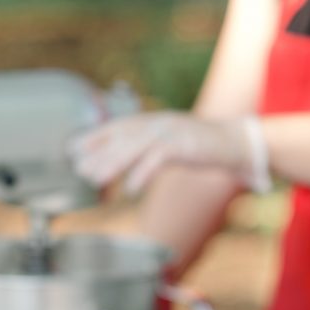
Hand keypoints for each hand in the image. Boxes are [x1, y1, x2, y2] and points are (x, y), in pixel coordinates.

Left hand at [68, 111, 270, 193]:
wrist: (237, 143)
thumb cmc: (202, 146)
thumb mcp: (170, 146)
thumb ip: (148, 153)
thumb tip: (124, 170)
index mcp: (154, 121)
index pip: (117, 126)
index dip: (94, 136)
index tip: (71, 148)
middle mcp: (160, 122)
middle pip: (122, 137)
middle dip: (98, 153)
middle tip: (78, 168)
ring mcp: (173, 131)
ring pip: (136, 146)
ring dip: (113, 163)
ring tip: (95, 179)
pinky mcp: (187, 145)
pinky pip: (160, 158)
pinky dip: (143, 173)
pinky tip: (130, 188)